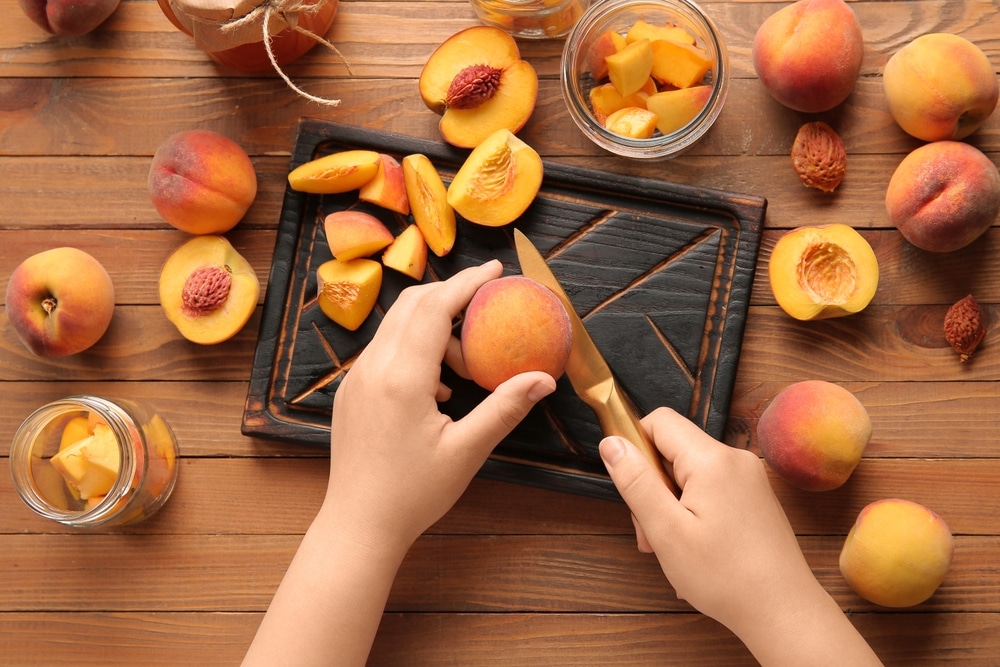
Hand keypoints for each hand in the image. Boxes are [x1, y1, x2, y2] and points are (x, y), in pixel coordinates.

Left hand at [322, 259, 556, 554]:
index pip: (435, 307)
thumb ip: (504, 408)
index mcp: (402, 377)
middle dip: (451, 295)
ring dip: (434, 325)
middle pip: (412, 304)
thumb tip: (544, 379)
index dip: (467, 282)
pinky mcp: (350, 392)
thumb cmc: (412, 494)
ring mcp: (356, 379)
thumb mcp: (466, 451)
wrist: (357, 525)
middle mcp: (372, 368)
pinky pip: (384, 349)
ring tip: (467, 364)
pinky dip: (415, 347)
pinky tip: (439, 387)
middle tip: (488, 304)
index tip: (496, 269)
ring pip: (396, 326)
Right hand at [599, 408, 881, 664]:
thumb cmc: (726, 577)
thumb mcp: (666, 530)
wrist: (784, 612)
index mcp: (712, 459)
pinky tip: (695, 549)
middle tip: (651, 534)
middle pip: (673, 450)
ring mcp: (749, 477)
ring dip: (671, 505)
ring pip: (690, 473)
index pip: (659, 421)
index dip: (635, 446)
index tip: (631, 487)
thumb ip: (636, 481)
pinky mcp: (755, 496)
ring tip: (673, 549)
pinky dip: (693, 513)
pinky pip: (711, 489)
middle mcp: (735, 458)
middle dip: (653, 487)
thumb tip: (611, 442)